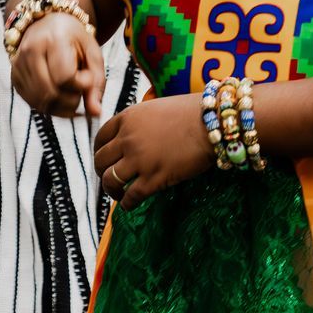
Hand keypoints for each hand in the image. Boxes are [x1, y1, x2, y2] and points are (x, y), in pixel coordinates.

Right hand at [11, 10, 104, 118]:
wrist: (47, 23)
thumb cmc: (73, 38)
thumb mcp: (92, 53)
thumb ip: (97, 82)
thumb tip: (96, 113)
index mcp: (52, 39)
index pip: (65, 77)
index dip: (81, 85)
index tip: (87, 77)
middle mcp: (30, 50)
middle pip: (50, 93)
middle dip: (71, 100)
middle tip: (80, 90)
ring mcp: (18, 65)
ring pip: (40, 102)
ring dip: (61, 107)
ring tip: (71, 93)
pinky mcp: (14, 77)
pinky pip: (32, 103)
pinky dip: (50, 106)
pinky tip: (59, 96)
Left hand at [92, 96, 211, 206]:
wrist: (213, 123)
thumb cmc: (191, 113)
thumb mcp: (156, 108)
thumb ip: (139, 122)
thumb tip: (131, 136)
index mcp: (127, 118)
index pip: (100, 138)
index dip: (99, 151)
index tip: (103, 159)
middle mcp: (128, 138)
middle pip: (101, 160)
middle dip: (102, 172)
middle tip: (109, 178)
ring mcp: (139, 159)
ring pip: (110, 180)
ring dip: (111, 189)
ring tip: (117, 194)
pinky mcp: (154, 178)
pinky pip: (131, 197)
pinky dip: (126, 204)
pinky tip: (129, 205)